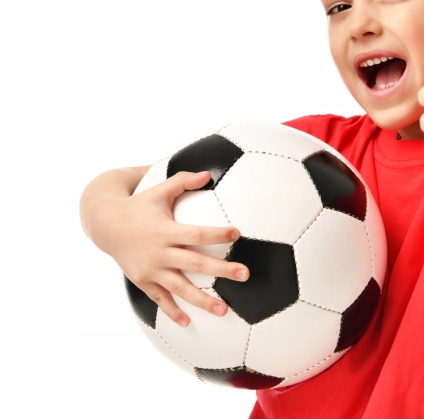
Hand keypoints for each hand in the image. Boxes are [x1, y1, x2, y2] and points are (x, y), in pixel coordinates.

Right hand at [99, 171, 248, 326]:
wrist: (105, 225)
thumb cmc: (139, 205)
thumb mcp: (159, 190)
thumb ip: (183, 181)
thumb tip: (208, 173)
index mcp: (165, 230)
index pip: (196, 234)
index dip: (216, 234)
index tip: (236, 233)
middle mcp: (159, 253)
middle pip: (195, 264)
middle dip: (221, 271)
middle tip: (245, 274)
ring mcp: (150, 270)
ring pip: (180, 288)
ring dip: (202, 300)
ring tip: (224, 310)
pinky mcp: (143, 281)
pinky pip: (160, 299)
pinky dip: (172, 312)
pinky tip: (188, 323)